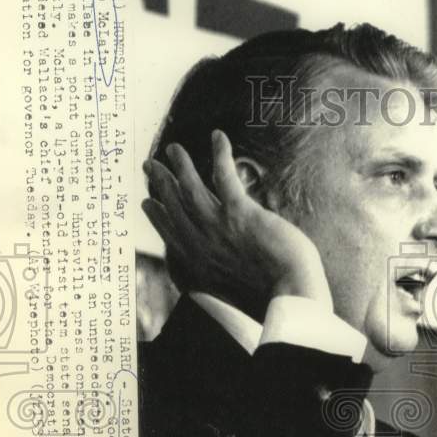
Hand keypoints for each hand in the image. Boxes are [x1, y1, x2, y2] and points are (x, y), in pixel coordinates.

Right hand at [141, 129, 331, 320]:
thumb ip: (219, 282)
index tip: (147, 202)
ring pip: (190, 188)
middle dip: (160, 183)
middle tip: (151, 166)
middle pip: (173, 207)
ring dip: (181, 165)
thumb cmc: (271, 300)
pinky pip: (223, 175)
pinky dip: (220, 153)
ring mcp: (216, 227)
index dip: (157, 216)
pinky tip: (217, 136)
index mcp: (196, 267)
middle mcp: (199, 245)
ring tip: (173, 149)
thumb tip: (219, 277)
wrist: (289, 299)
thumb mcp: (232, 296)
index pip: (170, 235)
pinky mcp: (239, 213)